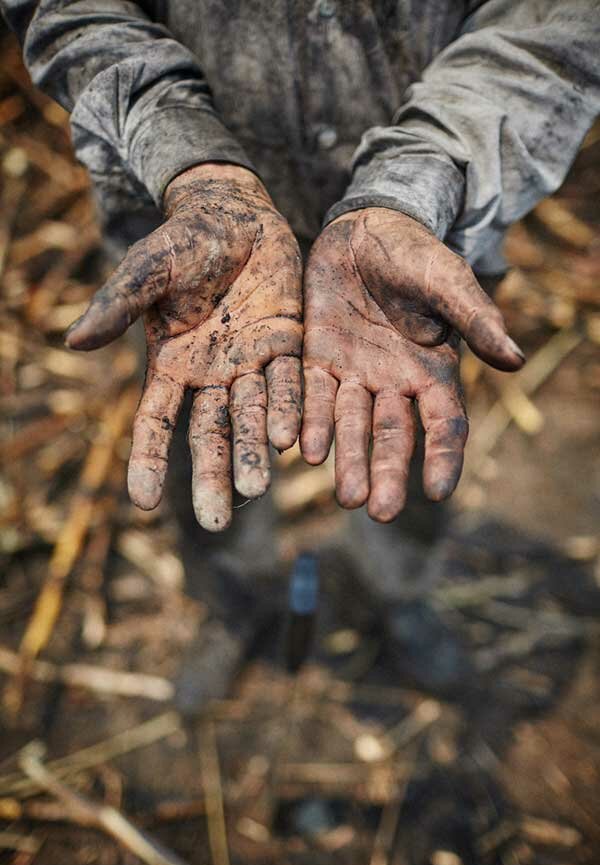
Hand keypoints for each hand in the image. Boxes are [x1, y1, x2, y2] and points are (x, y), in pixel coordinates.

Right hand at [66, 164, 302, 530]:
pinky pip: (289, 383)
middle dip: (212, 476)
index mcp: (172, 365)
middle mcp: (211, 375)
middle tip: (216, 524)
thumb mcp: (148, 270)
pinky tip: (291, 442)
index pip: (157, 422)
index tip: (143, 504)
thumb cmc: (183, 241)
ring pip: (252, 418)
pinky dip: (288, 410)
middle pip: (210, 434)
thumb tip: (74, 341)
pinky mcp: (287, 346)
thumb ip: (117, 304)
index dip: (149, 461)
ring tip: (256, 490)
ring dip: (254, 452)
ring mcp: (250, 365)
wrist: (237, 215)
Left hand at [301, 208, 523, 521]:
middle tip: (379, 512)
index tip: (439, 492)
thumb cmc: (414, 253)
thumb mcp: (446, 280)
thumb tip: (515, 360)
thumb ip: (474, 317)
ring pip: (351, 426)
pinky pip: (311, 396)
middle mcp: (393, 382)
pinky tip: (301, 449)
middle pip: (393, 436)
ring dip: (347, 460)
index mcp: (433, 370)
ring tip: (345, 497)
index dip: (443, 456)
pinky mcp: (317, 359)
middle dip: (387, 473)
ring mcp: (354, 374)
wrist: (362, 228)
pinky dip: (308, 422)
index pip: (444, 423)